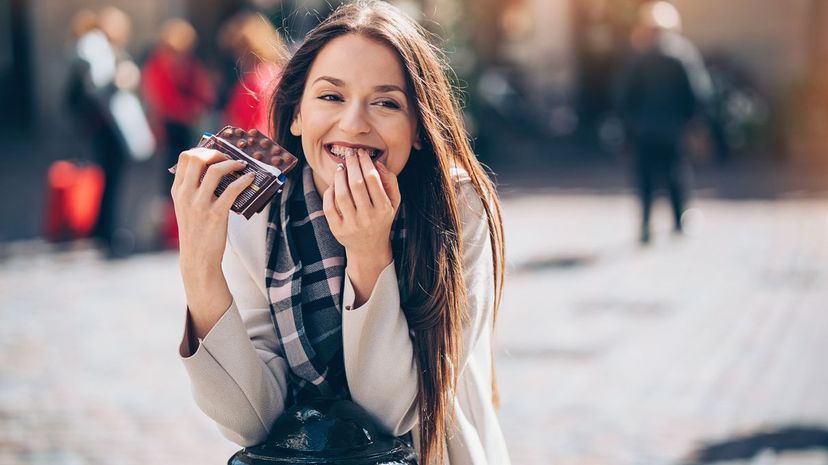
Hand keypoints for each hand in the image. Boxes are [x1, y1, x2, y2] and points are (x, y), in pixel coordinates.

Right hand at [171, 147, 254, 311]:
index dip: (203, 150)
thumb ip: (194, 190)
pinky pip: (232, 190)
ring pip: (214, 171)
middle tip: (229, 159)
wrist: (197, 259)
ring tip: (242, 166)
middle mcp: (186, 195)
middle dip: (216, 153)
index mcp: (178, 191)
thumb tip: (214, 170)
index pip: (185, 158)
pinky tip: (251, 179)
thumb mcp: (187, 209)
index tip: (216, 154)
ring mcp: (200, 204)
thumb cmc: (196, 232)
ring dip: (232, 164)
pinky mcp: (216, 215)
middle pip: (197, 158)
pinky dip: (244, 181)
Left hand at [322, 148, 400, 270]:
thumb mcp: (393, 202)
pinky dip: (330, 192)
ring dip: (339, 176)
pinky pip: (329, 207)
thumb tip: (377, 163)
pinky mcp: (338, 229)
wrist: (369, 248)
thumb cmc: (381, 219)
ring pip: (342, 194)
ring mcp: (352, 224)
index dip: (365, 162)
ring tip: (341, 167)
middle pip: (356, 183)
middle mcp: (368, 217)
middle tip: (349, 154)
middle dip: (352, 164)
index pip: (373, 179)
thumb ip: (390, 181)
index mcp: (383, 208)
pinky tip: (334, 185)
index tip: (361, 153)